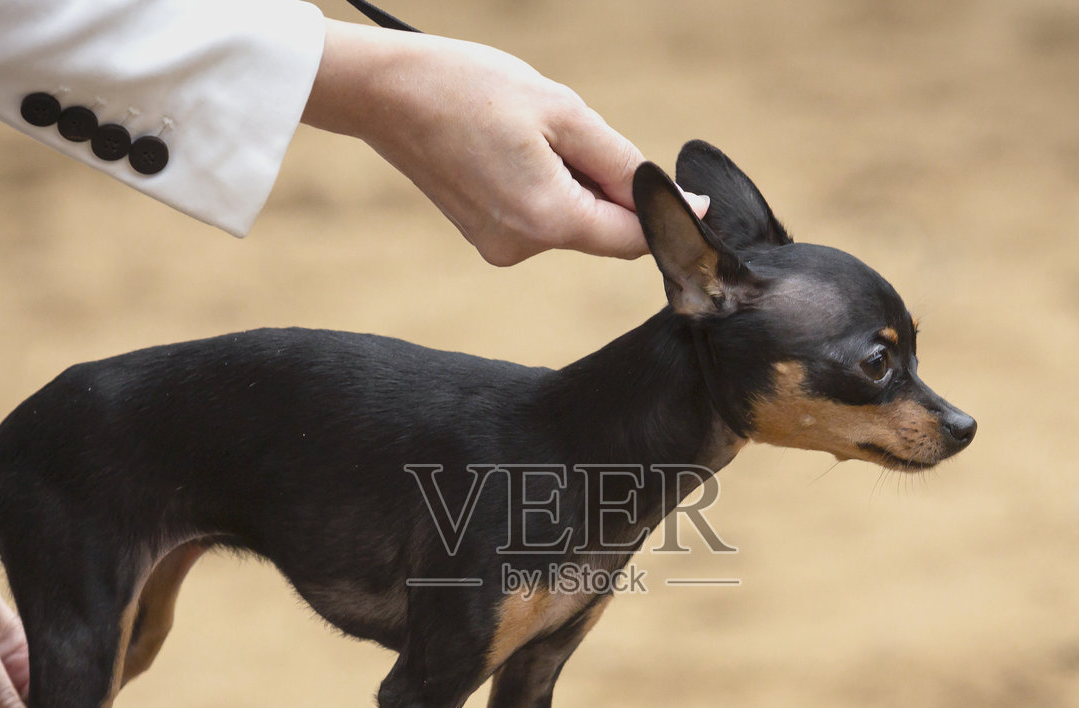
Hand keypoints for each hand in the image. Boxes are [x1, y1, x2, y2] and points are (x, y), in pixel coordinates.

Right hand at [303, 20, 708, 265]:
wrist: (386, 94)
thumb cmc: (471, 88)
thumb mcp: (562, 111)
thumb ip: (621, 162)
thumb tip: (674, 198)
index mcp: (547, 219)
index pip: (633, 238)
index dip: (665, 214)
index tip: (692, 193)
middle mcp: (522, 248)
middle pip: (603, 231)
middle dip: (610, 188)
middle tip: (576, 133)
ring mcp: (499, 248)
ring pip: (571, 223)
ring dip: (575, 183)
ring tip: (531, 135)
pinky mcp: (485, 238)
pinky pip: (540, 218)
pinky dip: (546, 188)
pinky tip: (513, 150)